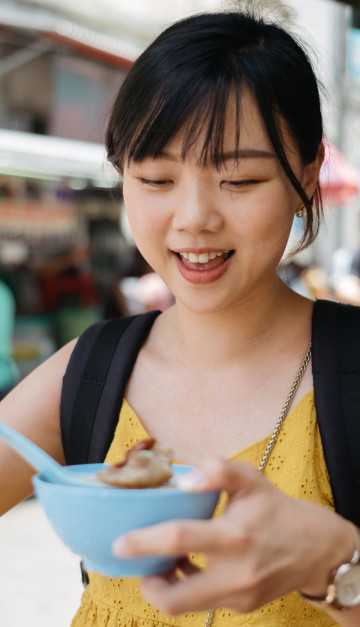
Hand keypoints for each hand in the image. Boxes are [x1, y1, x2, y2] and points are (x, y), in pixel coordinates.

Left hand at [113, 458, 354, 615]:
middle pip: (175, 599)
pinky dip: (188, 586)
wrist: (315, 548)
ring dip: (165, 586)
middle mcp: (235, 573)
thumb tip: (183, 479)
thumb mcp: (251, 479)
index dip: (144, 542)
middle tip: (135, 563)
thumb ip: (218, 470)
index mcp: (234, 535)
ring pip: (185, 606)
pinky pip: (202, 602)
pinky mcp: (241, 608)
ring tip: (161, 562)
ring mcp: (237, 596)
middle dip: (146, 585)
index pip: (179, 539)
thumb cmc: (275, 508)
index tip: (121, 542)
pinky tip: (188, 566)